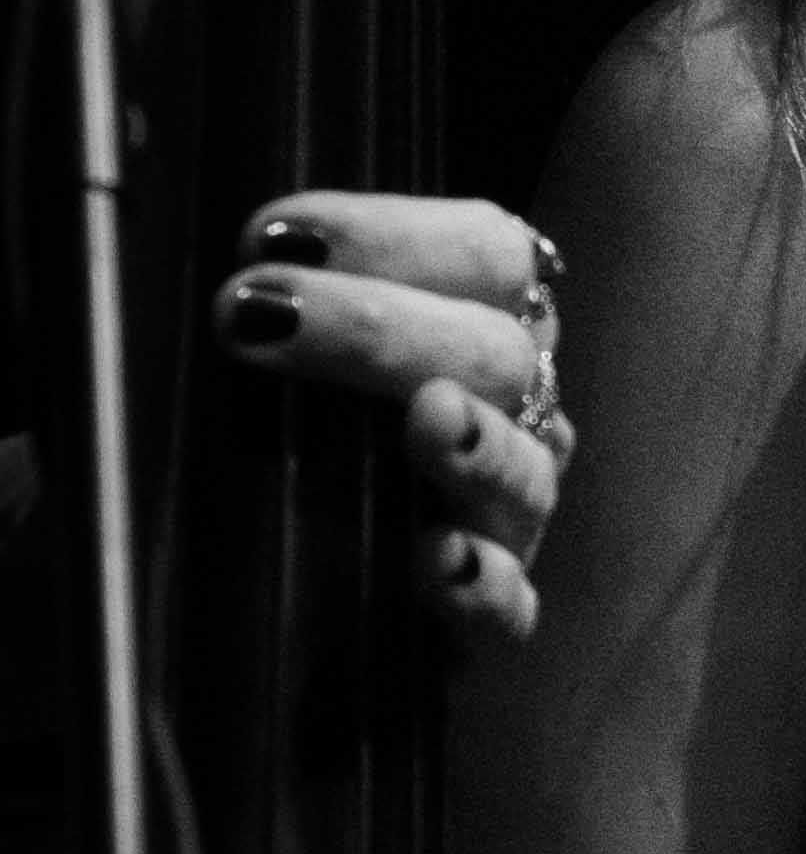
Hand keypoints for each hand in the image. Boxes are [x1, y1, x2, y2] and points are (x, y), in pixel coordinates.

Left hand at [211, 189, 574, 644]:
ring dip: (474, 444)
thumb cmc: (291, 455)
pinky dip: (481, 580)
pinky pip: (510, 604)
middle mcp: (512, 415)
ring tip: (425, 418)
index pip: (487, 254)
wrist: (287, 609)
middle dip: (380, 326)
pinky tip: (438, 558)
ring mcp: (508, 518)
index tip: (270, 238)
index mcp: (482, 328)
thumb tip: (236, 282)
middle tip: (253, 315)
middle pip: (499, 353)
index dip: (393, 234)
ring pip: (521, 474)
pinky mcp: (489, 619)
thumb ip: (278, 310)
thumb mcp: (280, 366)